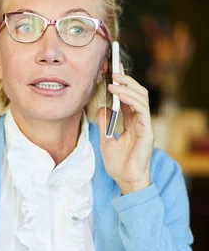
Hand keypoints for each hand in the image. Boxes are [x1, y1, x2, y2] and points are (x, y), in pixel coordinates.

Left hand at [97, 68, 153, 194]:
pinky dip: (131, 99)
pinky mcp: (147, 131)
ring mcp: (145, 125)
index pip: (129, 97)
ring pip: (142, 97)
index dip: (122, 83)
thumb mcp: (106, 140)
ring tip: (114, 81)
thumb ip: (105, 123)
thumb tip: (102, 107)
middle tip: (114, 68)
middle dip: (127, 79)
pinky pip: (142, 110)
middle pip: (138, 93)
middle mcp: (140, 121)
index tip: (112, 70)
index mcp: (131, 122)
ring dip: (128, 86)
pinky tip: (120, 94)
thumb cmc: (118, 164)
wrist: (126, 181)